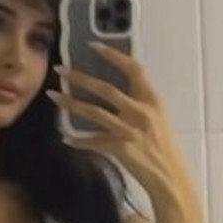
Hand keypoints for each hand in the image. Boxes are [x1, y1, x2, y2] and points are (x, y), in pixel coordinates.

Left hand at [45, 42, 189, 202]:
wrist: (170, 176)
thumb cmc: (163, 147)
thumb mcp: (157, 118)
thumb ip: (139, 103)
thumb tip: (113, 91)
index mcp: (152, 100)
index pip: (133, 69)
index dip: (113, 55)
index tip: (93, 45)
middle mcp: (142, 112)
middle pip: (106, 88)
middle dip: (80, 77)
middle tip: (60, 70)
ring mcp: (131, 130)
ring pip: (94, 112)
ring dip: (70, 103)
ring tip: (52, 96)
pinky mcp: (122, 148)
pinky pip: (93, 141)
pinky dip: (78, 140)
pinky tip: (66, 137)